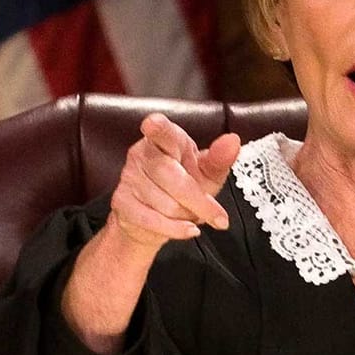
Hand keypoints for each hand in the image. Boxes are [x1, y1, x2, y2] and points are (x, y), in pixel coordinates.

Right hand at [106, 113, 241, 249]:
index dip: (157, 128)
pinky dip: (175, 230)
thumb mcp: (206, 174)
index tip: (152, 124)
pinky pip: (152, 220)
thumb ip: (219, 159)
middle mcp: (143, 154)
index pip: (162, 131)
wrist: (154, 220)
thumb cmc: (184, 188)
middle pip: (173, 179)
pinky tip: (187, 230)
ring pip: (166, 204)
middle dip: (200, 203)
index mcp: (166, 140)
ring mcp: (129, 177)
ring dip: (188, 216)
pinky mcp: (121, 201)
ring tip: (191, 215)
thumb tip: (233, 141)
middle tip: (219, 218)